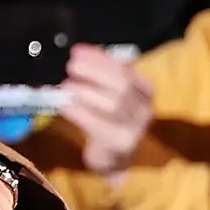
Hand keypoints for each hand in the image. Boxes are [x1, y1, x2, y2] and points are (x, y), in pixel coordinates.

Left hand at [56, 43, 152, 176]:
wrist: (114, 158)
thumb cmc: (109, 120)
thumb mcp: (110, 95)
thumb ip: (101, 74)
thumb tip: (81, 52)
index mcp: (145, 91)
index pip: (125, 69)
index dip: (100, 59)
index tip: (77, 51)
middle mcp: (144, 108)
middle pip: (122, 85)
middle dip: (94, 72)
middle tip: (71, 66)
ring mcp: (134, 128)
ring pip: (112, 104)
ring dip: (85, 92)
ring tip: (66, 86)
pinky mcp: (118, 144)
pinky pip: (97, 124)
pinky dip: (77, 112)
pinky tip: (64, 106)